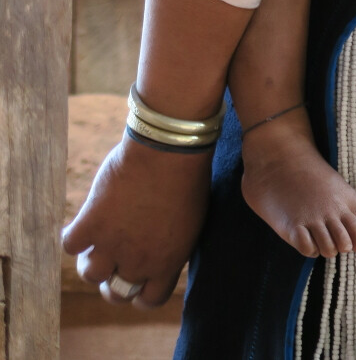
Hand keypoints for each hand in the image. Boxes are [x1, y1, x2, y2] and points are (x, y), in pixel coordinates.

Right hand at [62, 134, 211, 307]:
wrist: (168, 149)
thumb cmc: (186, 177)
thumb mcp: (191, 222)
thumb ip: (173, 246)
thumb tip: (163, 255)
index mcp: (168, 263)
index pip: (149, 300)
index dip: (141, 292)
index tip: (137, 280)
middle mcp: (138, 261)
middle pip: (117, 293)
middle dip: (113, 282)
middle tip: (111, 264)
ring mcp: (113, 244)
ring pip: (90, 274)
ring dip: (91, 261)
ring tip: (95, 244)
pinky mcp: (91, 223)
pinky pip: (70, 245)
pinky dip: (73, 235)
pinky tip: (82, 223)